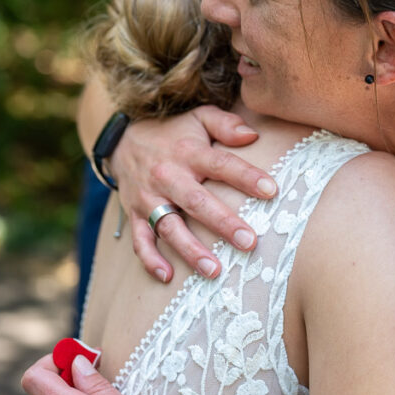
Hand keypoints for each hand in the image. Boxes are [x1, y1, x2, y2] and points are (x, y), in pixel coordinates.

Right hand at [110, 105, 276, 281]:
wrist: (122, 138)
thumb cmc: (173, 132)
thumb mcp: (199, 117)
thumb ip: (226, 124)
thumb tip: (253, 134)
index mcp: (189, 153)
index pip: (221, 164)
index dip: (246, 177)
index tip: (272, 191)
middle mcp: (168, 176)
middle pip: (197, 202)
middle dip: (223, 223)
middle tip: (249, 242)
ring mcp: (149, 198)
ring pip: (169, 227)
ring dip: (190, 250)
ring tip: (214, 270)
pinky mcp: (134, 214)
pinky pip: (140, 240)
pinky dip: (151, 259)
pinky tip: (168, 276)